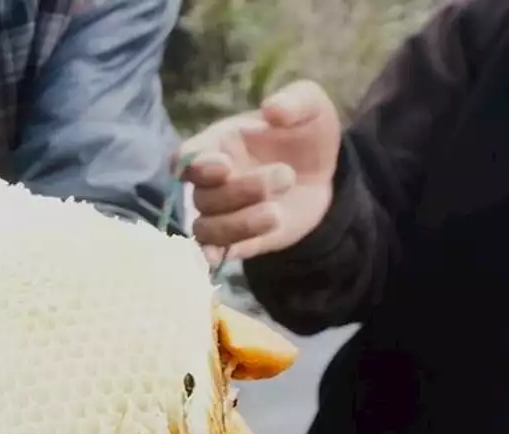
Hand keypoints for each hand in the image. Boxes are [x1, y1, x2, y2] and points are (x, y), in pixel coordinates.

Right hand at [178, 79, 341, 261]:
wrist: (323, 175)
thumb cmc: (306, 135)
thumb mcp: (311, 108)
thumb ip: (295, 101)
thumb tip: (272, 109)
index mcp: (218, 145)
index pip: (185, 158)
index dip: (196, 166)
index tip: (224, 166)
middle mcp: (212, 183)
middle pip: (203, 196)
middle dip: (242, 190)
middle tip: (287, 175)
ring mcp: (221, 214)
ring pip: (206, 228)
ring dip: (239, 223)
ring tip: (277, 213)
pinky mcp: (236, 241)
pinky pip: (213, 253)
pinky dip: (210, 257)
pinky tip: (217, 258)